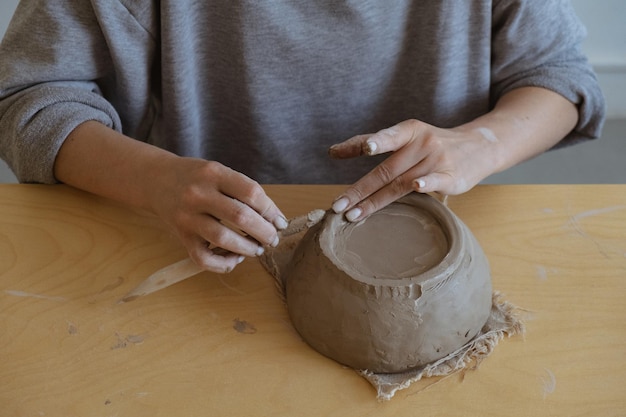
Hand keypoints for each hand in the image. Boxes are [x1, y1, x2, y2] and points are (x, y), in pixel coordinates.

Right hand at [149, 157, 287, 272]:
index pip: (251, 193)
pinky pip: (203, 258)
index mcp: (213, 173)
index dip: (271, 210)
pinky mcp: (181, 236)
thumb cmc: (197, 178)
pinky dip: (223, 263)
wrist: (157, 180)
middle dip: (264, 232)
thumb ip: (244, 191)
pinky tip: (235, 258)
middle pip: (240, 216)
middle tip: (273, 239)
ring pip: (223, 238)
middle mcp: (198, 194)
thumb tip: (274, 219)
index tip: (280, 222)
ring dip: (248, 248)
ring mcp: (187, 216)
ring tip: (258, 249)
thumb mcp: (219, 172)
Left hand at [328, 119, 495, 221]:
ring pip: (400, 183)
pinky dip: (425, 183)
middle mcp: (422, 143)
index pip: (384, 138)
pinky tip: (416, 185)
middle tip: (337, 205)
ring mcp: (437, 160)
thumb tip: (332, 152)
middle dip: (358, 190)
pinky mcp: (451, 176)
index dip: (365, 144)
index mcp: (409, 131)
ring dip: (375, 201)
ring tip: (353, 215)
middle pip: (385, 170)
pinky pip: (436, 180)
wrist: (478, 147)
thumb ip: (373, 143)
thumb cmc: (432, 145)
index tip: (343, 152)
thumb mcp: (406, 136)